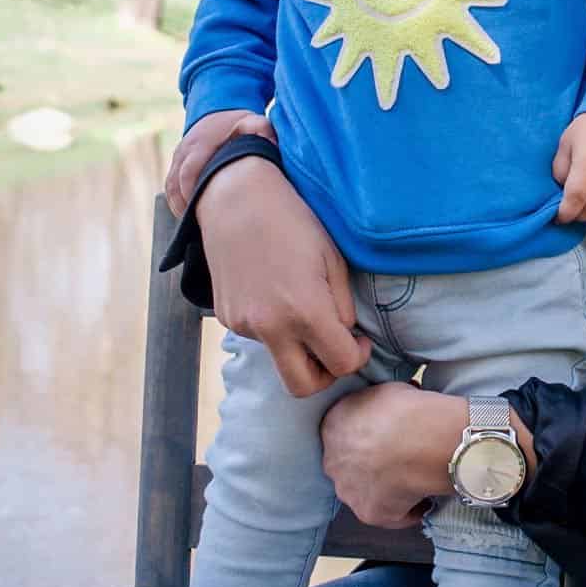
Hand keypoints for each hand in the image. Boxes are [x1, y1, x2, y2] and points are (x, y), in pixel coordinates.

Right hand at [165, 109, 275, 217]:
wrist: (220, 107)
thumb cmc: (240, 122)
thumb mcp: (254, 122)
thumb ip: (261, 130)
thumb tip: (270, 145)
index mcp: (201, 142)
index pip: (189, 172)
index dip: (191, 193)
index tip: (202, 211)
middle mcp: (186, 148)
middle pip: (176, 183)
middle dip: (185, 204)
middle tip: (200, 223)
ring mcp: (179, 155)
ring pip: (171, 186)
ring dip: (179, 205)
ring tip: (194, 223)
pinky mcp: (177, 161)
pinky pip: (170, 184)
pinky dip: (176, 200)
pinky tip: (188, 214)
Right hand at [195, 156, 371, 394]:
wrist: (235, 199)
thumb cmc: (293, 221)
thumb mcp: (333, 259)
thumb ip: (343, 306)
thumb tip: (345, 335)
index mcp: (305, 312)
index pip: (342, 365)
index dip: (357, 356)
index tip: (358, 340)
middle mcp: (270, 327)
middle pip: (303, 387)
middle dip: (324, 375)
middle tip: (333, 347)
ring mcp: (244, 325)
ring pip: (279, 359)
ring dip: (297, 346)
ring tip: (299, 303)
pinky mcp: (227, 318)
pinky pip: (259, 337)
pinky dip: (274, 327)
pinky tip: (274, 292)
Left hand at [320, 385, 466, 528]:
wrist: (426, 441)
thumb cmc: (410, 410)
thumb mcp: (385, 391)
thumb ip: (374, 405)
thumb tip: (387, 411)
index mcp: (332, 426)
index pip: (345, 433)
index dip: (370, 434)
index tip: (390, 434)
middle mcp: (332, 461)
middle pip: (350, 464)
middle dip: (372, 463)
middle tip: (401, 456)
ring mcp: (348, 491)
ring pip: (366, 491)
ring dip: (385, 487)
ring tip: (414, 477)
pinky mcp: (369, 514)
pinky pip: (391, 515)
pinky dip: (407, 509)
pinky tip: (424, 497)